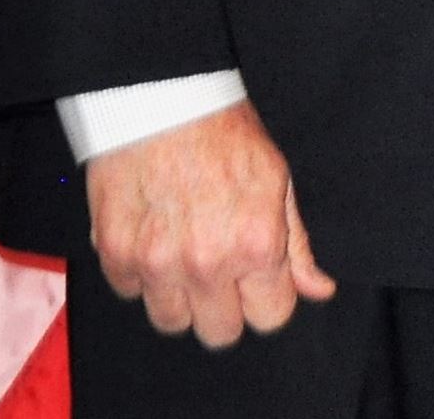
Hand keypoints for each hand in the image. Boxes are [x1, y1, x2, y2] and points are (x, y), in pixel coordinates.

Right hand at [87, 101, 336, 346]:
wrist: (162, 100)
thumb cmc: (226, 133)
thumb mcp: (279, 180)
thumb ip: (297, 243)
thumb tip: (319, 289)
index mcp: (255, 244)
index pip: (270, 317)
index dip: (269, 299)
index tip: (262, 280)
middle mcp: (205, 263)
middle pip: (220, 332)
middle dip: (227, 306)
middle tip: (224, 269)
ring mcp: (156, 264)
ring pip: (173, 322)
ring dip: (182, 297)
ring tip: (188, 254)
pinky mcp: (114, 256)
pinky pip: (132, 293)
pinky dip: (143, 275)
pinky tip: (156, 238)